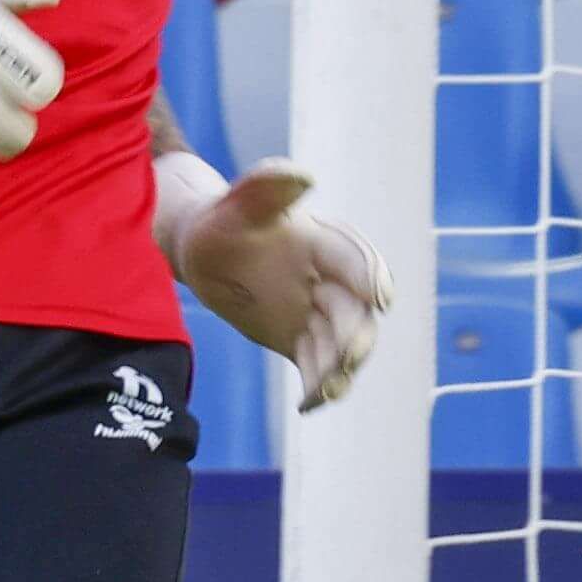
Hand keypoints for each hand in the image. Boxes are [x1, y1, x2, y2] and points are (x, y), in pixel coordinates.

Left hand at [162, 157, 392, 411]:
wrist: (202, 251)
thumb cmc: (221, 222)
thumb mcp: (234, 206)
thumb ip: (263, 188)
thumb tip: (300, 175)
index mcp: (320, 242)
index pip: (353, 259)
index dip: (368, 276)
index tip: (379, 297)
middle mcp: (328, 279)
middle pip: (355, 310)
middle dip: (356, 334)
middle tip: (349, 358)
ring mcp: (317, 312)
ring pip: (341, 343)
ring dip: (339, 367)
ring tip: (326, 390)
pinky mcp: (301, 338)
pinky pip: (317, 365)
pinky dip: (317, 386)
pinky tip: (307, 406)